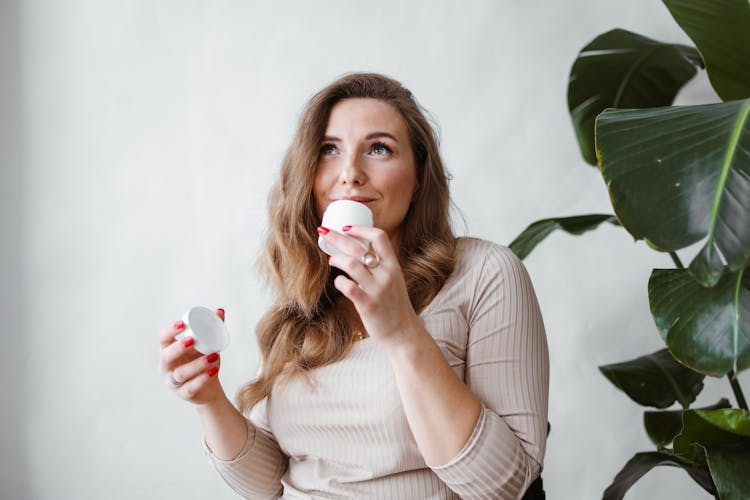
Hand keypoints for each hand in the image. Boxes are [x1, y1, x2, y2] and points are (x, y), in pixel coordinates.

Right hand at [158, 308, 224, 405]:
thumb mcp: (206, 344)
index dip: (169, 331)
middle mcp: (166, 366)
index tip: (182, 324)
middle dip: (178, 348)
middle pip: (166, 356)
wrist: (209, 388)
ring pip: (181, 373)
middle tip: (192, 340)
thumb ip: (213, 328)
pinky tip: (214, 371)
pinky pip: (190, 388)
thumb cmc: (202, 360)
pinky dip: (202, 380)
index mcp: (168, 349)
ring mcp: (173, 382)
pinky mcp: (183, 394)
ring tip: (214, 355)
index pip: (163, 338)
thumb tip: (220, 311)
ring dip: (197, 364)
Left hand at [320, 226, 420, 347]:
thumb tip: (359, 250)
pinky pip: (348, 287)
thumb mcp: (393, 280)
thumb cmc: (395, 306)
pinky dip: (339, 282)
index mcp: (393, 265)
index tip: (346, 227)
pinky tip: (339, 282)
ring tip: (331, 260)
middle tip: (324, 231)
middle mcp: (386, 274)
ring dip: (337, 259)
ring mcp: (377, 289)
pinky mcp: (368, 305)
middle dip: (337, 237)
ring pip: (352, 264)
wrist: (404, 333)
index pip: (379, 237)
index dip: (360, 229)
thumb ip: (380, 266)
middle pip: (359, 247)